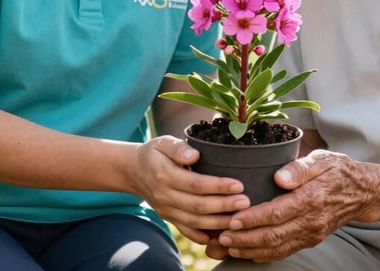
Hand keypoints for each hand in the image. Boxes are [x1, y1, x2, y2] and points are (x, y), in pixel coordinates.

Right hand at [133, 135, 250, 243]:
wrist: (133, 171)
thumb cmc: (154, 153)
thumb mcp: (163, 142)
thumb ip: (178, 147)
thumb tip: (195, 154)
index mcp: (165, 176)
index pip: (196, 184)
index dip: (218, 186)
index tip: (238, 185)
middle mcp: (165, 196)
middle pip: (198, 206)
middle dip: (224, 206)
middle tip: (246, 202)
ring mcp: (167, 210)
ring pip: (196, 222)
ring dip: (219, 223)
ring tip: (240, 218)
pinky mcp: (169, 218)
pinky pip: (188, 231)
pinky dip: (204, 236)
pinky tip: (221, 234)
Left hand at [208, 149, 367, 261]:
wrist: (362, 192)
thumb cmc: (337, 170)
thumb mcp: (322, 159)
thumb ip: (300, 167)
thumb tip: (279, 177)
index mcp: (312, 198)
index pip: (277, 213)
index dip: (253, 219)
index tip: (232, 220)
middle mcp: (312, 221)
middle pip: (273, 236)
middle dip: (244, 239)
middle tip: (220, 237)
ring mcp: (311, 233)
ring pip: (276, 248)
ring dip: (249, 250)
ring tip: (225, 248)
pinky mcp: (310, 239)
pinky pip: (284, 251)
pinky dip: (263, 254)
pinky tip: (245, 252)